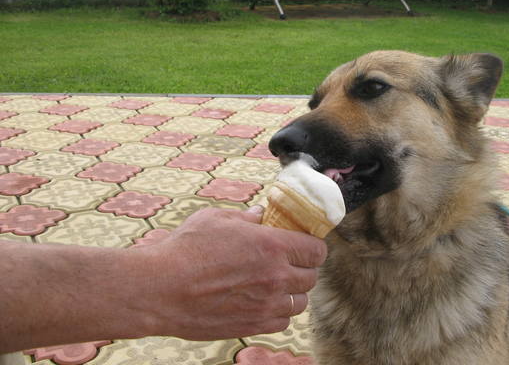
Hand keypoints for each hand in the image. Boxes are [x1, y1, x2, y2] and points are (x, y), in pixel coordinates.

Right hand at [133, 206, 327, 340]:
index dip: (313, 247)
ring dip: (292, 293)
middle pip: (311, 277)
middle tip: (289, 263)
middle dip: (303, 268)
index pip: (316, 250)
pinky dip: (278, 313)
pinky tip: (264, 302)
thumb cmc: (185, 249)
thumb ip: (245, 217)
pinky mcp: (252, 326)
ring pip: (299, 303)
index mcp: (272, 246)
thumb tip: (260, 215)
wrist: (160, 289)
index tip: (305, 246)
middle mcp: (275, 277)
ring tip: (276, 285)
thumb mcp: (216, 218)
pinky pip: (282, 323)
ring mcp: (265, 305)